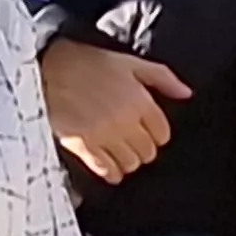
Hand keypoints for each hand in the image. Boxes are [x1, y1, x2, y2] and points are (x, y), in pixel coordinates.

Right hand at [39, 40, 192, 182]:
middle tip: (131, 143)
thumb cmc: (89, 63)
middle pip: (148, 152)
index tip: (146, 132)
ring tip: (118, 153)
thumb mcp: (130, 62)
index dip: (156, 135)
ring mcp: (104, 134)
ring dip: (127, 161)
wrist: (48, 67)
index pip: (162, 133)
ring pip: (130, 163)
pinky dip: (111, 173)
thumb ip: (162, 78)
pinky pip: (106, 170)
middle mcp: (125, 120)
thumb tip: (187, 94)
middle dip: (142, 149)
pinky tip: (109, 168)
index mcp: (140, 100)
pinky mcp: (83, 144)